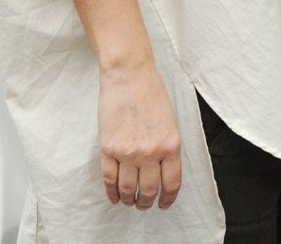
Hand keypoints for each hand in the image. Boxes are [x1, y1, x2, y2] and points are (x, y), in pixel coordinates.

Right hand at [97, 62, 182, 210]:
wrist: (129, 75)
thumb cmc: (152, 93)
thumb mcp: (171, 122)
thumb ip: (168, 147)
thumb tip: (164, 171)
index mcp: (171, 145)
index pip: (171, 183)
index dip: (168, 198)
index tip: (164, 204)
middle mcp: (150, 152)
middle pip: (149, 190)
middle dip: (146, 202)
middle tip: (144, 204)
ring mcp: (128, 152)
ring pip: (128, 189)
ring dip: (129, 200)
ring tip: (130, 201)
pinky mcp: (108, 148)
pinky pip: (109, 179)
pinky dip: (111, 192)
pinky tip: (114, 196)